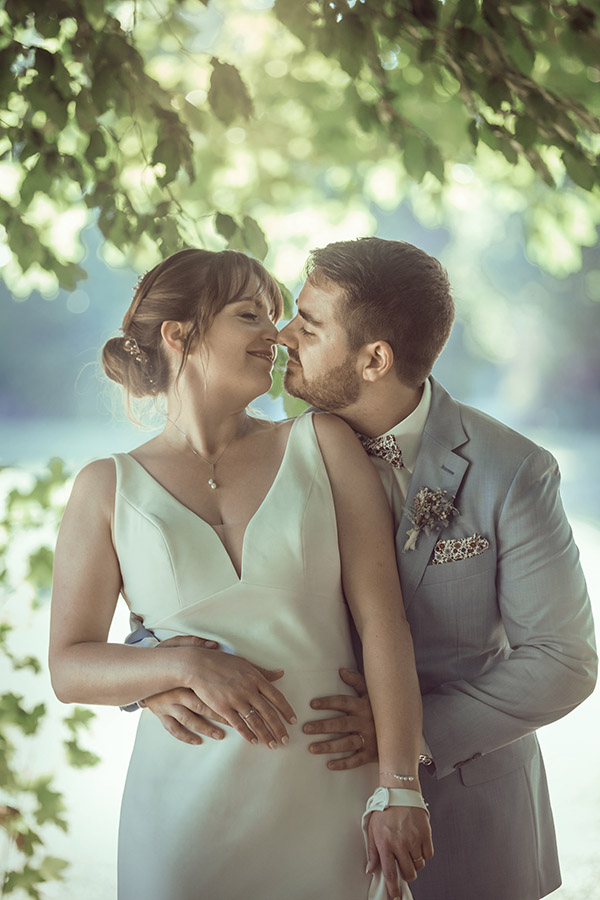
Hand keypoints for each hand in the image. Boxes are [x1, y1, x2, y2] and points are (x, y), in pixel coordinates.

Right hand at [138, 635, 226, 743]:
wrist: (140, 670)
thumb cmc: (162, 657)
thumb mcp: (175, 644)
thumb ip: (194, 643)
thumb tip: (214, 644)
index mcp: (184, 677)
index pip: (207, 689)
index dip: (223, 697)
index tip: (237, 703)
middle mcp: (176, 693)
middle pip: (201, 707)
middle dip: (218, 716)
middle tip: (235, 724)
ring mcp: (168, 706)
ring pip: (188, 721)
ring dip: (205, 729)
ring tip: (220, 735)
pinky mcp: (160, 714)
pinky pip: (173, 729)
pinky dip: (185, 736)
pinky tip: (197, 741)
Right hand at [180, 645, 295, 747]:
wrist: (198, 665)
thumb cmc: (222, 662)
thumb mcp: (245, 663)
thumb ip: (263, 671)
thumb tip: (280, 673)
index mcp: (256, 678)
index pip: (276, 697)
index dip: (286, 710)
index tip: (293, 721)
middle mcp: (248, 690)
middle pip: (269, 712)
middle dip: (279, 728)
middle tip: (286, 739)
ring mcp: (236, 700)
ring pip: (255, 721)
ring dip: (266, 735)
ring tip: (273, 745)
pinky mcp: (223, 708)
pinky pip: (239, 724)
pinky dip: (248, 734)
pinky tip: (254, 741)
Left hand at [303, 668, 376, 768]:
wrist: (402, 731)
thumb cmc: (380, 709)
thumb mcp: (371, 693)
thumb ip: (357, 681)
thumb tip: (341, 670)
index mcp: (363, 706)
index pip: (343, 702)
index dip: (328, 702)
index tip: (312, 704)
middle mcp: (365, 722)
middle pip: (341, 724)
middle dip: (322, 726)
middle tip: (306, 728)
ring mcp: (369, 739)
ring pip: (347, 743)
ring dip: (329, 746)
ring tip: (312, 748)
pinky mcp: (372, 754)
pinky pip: (357, 760)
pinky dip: (344, 764)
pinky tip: (329, 765)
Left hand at [367, 805, 432, 897]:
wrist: (399, 792)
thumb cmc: (384, 809)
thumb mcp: (372, 829)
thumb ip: (372, 851)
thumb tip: (371, 869)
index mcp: (385, 843)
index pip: (390, 873)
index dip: (393, 888)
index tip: (395, 895)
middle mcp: (400, 843)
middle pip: (408, 873)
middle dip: (406, 874)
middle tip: (403, 866)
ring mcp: (414, 839)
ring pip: (419, 865)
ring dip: (415, 863)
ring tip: (409, 851)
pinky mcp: (425, 834)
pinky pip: (428, 854)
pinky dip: (424, 854)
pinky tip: (417, 845)